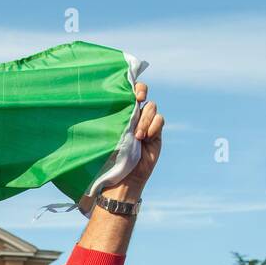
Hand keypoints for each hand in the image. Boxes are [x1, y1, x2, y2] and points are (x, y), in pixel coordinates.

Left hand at [100, 82, 162, 200]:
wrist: (123, 178)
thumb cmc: (109, 159)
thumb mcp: (107, 137)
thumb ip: (111, 120)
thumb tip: (105, 102)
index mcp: (119, 113)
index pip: (127, 91)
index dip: (132, 86)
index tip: (130, 92)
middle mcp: (133, 115)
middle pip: (142, 93)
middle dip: (141, 92)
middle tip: (138, 99)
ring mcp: (146, 123)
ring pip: (151, 107)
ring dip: (145, 119)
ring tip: (138, 136)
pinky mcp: (156, 133)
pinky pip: (159, 120)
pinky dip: (154, 126)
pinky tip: (146, 138)